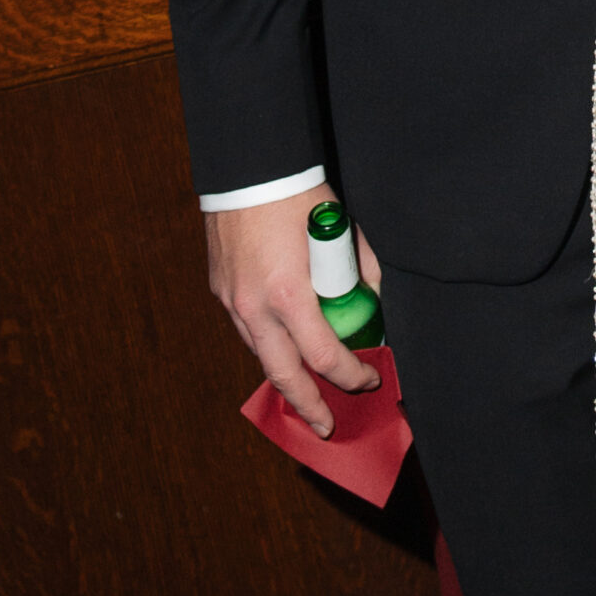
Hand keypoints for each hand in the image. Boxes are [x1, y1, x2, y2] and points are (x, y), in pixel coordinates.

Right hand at [205, 183, 382, 437]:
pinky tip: (283, 349)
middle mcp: (255, 308)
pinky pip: (247, 332)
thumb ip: (362, 269)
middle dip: (309, 407)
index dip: (351, 374)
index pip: (324, 357)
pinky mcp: (220, 291)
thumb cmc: (299, 196)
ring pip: (261, 356)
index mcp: (289, 295)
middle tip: (328, 426)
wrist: (247, 169)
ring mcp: (232, 302)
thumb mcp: (342, 230)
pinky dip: (268, 347)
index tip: (370, 378)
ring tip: (307, 394)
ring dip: (286, 377)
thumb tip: (375, 299)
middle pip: (284, 376)